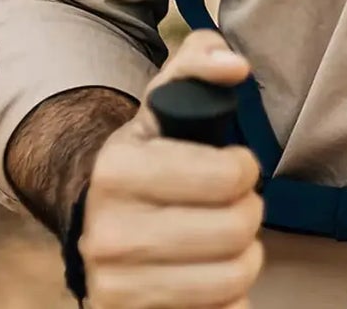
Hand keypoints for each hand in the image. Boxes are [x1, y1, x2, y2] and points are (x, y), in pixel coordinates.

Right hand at [81, 31, 263, 308]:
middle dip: (249, 212)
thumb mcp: (166, 96)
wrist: (96, 217)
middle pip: (234, 230)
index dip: (245, 167)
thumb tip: (237, 67)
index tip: (237, 165)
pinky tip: (212, 275)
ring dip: (245, 258)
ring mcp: (115, 287)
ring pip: (230, 280)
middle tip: (239, 204)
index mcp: (118, 170)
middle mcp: (108, 234)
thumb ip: (202, 60)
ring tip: (230, 240)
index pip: (225, 175)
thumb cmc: (151, 151)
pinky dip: (228, 300)